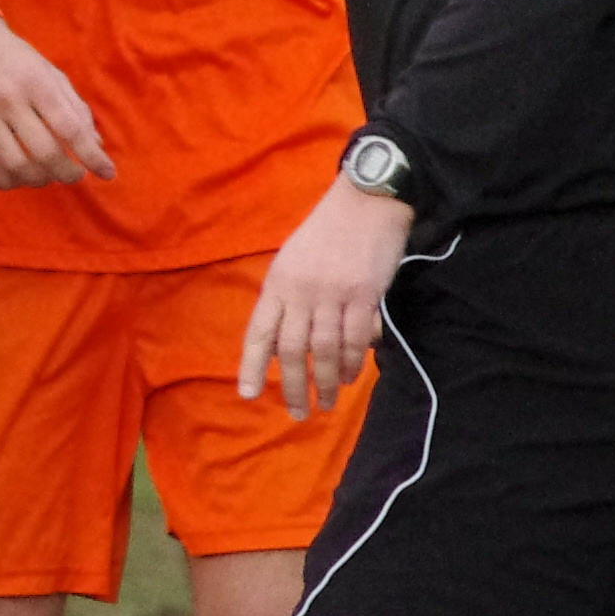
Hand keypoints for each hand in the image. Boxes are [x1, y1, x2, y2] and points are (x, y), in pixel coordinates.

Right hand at [0, 12, 114, 189]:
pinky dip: (9, 182)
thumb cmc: (12, 57)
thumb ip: (74, 106)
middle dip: (66, 173)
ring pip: (15, 166)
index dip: (91, 156)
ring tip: (46, 175)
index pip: (69, 128)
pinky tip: (19, 176)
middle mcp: (8, 99)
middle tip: (74, 174)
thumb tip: (94, 144)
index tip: (107, 172)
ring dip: (38, 180)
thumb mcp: (48, 72)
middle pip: (44, 153)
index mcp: (36, 82)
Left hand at [236, 179, 414, 419]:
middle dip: (293, 386)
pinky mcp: (365, 295)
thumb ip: (286, 298)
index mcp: (278, 282)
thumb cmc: (326, 232)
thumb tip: (282, 343)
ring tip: (327, 403)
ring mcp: (333, 294)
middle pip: (292, 350)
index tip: (248, 394)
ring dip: (325, 382)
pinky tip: (349, 377)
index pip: (259, 331)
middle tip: (297, 413)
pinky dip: (352, 363)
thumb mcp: (291, 260)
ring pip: (325, 350)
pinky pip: (356, 339)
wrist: (366, 203)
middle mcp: (301, 291)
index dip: (252, 365)